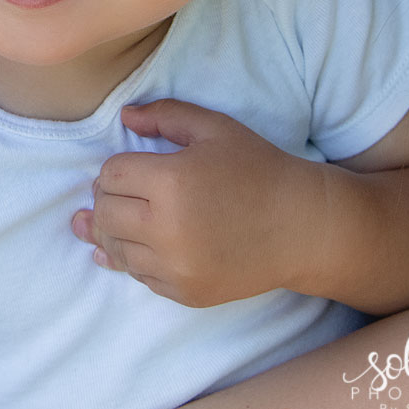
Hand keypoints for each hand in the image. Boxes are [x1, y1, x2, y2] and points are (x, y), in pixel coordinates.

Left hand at [69, 99, 326, 306]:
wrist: (302, 228)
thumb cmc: (259, 170)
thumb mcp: (215, 129)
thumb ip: (166, 115)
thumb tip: (124, 115)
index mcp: (171, 181)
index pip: (110, 175)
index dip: (116, 170)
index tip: (131, 169)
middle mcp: (167, 228)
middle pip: (105, 214)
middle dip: (108, 201)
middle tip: (122, 194)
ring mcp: (176, 267)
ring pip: (116, 249)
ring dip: (115, 233)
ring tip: (126, 220)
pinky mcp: (186, 293)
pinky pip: (141, 277)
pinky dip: (137, 260)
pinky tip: (141, 247)